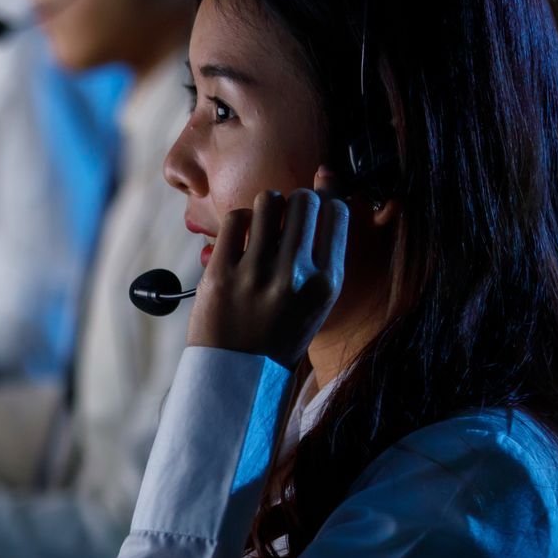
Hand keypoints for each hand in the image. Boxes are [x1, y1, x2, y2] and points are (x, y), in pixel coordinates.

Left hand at [187, 169, 348, 366]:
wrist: (239, 375)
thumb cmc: (280, 332)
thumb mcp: (317, 301)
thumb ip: (324, 252)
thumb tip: (326, 182)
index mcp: (326, 284)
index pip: (336, 214)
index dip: (327, 196)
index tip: (319, 192)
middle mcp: (295, 276)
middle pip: (303, 201)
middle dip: (296, 200)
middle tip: (287, 214)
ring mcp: (256, 274)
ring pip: (268, 202)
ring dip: (267, 205)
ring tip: (263, 224)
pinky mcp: (221, 273)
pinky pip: (235, 219)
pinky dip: (240, 220)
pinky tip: (241, 235)